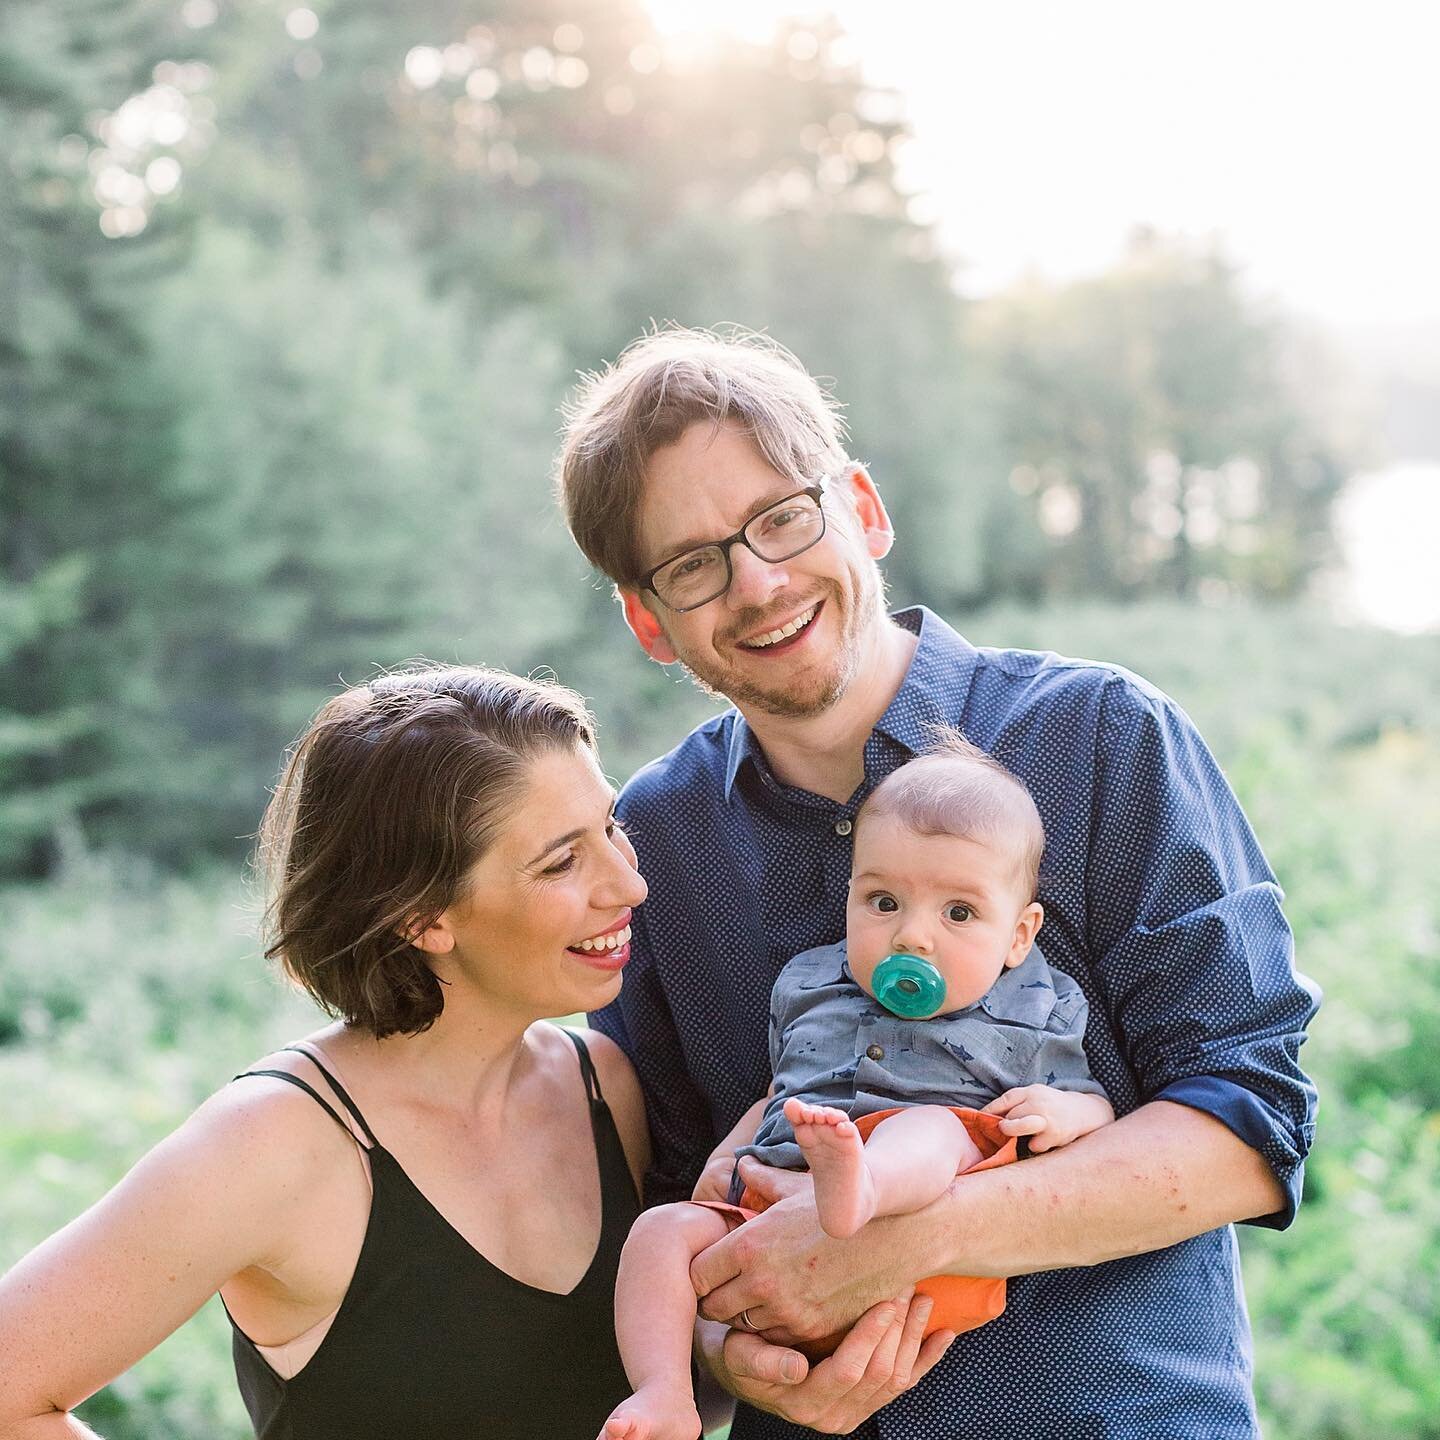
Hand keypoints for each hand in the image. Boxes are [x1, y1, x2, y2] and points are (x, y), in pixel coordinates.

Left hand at [690, 1157, 926, 1342]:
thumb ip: (762, 1180)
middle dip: (715, 1298)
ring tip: (756, 1295)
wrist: (893, 1235)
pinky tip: (783, 1306)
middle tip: (725, 1286)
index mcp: (751, 1244)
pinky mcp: (810, 1330)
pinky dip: (773, 1328)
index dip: (699, 1271)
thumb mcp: (797, 1188)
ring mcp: (787, 1311)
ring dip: (744, 1315)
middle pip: (711, 1308)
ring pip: (742, 1328)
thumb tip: (742, 1163)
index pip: (696, 1274)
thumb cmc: (839, 1206)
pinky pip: (774, 1339)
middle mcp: (762, 1281)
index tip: (709, 1266)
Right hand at [702, 1292, 953, 1431]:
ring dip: (913, 1338)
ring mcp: (854, 1412)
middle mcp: (833, 1416)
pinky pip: (905, 1384)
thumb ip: (763, 1361)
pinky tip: (944, 1334)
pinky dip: (928, 1359)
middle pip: (878, 1373)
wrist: (743, 1363)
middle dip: (896, 1329)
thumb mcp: (738, 1354)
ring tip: (922, 1297)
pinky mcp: (868, 1402)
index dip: (870, 1336)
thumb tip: (796, 1369)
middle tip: (906, 1284)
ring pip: (896, 1377)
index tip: (885, 1300)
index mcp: (805, 1403)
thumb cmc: (738, 1349)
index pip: (848, 1371)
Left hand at [982, 1085, 1110, 1152]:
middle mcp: (1038, 1103)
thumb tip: (988, 1115)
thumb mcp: (1035, 1095)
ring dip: (1012, 1133)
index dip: (989, 1110)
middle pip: (1010, 1116)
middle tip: (1003, 1129)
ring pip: (1018, 1128)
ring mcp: (1047, 1120)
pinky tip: (1042, 1141)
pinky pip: (1034, 1145)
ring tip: (1015, 1135)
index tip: (978, 1118)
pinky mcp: (1054, 1136)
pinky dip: (1035, 1145)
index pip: (1005, 1099)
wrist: (1083, 1112)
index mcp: (1032, 1091)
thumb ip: (1016, 1103)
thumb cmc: (1051, 1104)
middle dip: (1003, 1125)